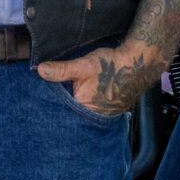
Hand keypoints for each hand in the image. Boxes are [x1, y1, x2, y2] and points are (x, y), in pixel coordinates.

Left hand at [36, 42, 161, 119]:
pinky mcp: (111, 109)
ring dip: (76, 102)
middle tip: (58, 90)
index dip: (51, 102)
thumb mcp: (83, 65)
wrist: (139, 64)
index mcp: (83, 109)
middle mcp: (93, 116)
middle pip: (71, 112)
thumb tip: (40, 70)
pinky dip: (88, 102)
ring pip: (82, 110)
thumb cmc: (112, 66)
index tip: (42, 94)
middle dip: (64, 103)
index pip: (60, 110)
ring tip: (74, 91)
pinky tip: (87, 92)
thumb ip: (61, 70)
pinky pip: (93, 108)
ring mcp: (104, 114)